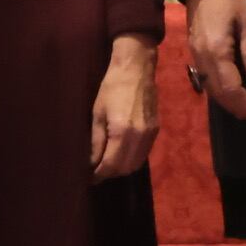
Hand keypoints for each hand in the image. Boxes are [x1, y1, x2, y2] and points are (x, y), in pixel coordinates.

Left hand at [90, 37, 155, 180]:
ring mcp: (150, 134)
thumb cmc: (111, 87)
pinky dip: (132, 159)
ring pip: (136, 164)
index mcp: (122, 132)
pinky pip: (143, 153)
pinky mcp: (156, 130)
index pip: (111, 165)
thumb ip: (96, 141)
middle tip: (96, 171)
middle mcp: (139, 137)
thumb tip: (91, 163)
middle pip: (125, 168)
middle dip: (110, 173)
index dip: (99, 174)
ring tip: (108, 164)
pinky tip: (121, 153)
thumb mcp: (98, 114)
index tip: (89, 177)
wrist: (136, 69)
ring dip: (122, 168)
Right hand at [186, 0, 245, 123]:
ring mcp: (196, 57)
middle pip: (219, 92)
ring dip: (227, 102)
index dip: (244, 103)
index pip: (231, 86)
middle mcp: (203, 58)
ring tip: (245, 111)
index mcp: (217, 50)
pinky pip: (207, 80)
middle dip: (237, 107)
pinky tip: (231, 94)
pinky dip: (219, 91)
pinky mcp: (195, 54)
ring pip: (211, 89)